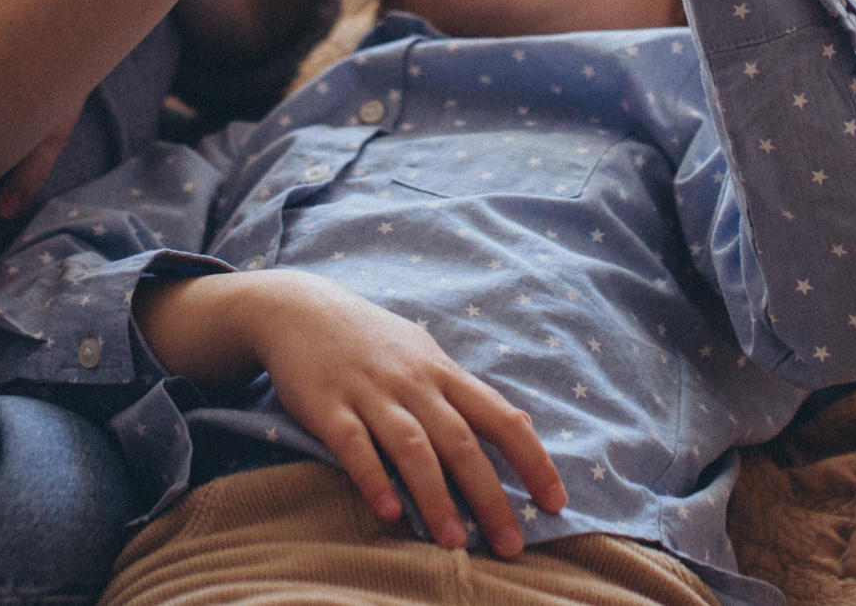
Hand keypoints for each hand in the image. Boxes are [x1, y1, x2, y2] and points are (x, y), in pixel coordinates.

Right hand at [135, 271, 564, 555]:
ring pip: (412, 446)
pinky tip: (389, 511)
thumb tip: (507, 428)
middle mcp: (413, 383)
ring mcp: (370, 393)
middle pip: (461, 442)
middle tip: (512, 546)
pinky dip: (373, 478)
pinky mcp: (327, 405)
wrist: (299, 309)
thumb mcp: (421, 354)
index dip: (532, 461)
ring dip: (436, 496)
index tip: (556, 503)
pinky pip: (353, 445)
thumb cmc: (370, 340)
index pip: (501, 417)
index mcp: (442, 373)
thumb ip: (457, 392)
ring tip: (455, 542)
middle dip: (490, 496)